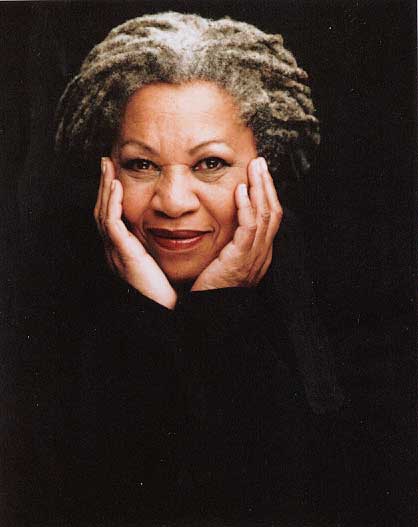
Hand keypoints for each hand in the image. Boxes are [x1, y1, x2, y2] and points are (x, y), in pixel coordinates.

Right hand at [94, 157, 176, 308]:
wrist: (162, 311)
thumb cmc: (165, 290)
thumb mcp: (159, 261)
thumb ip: (159, 245)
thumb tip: (175, 227)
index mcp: (122, 250)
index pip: (112, 216)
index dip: (112, 195)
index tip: (116, 174)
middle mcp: (114, 249)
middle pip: (103, 210)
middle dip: (104, 185)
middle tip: (105, 162)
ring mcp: (116, 252)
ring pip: (104, 213)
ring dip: (106, 188)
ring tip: (108, 167)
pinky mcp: (123, 254)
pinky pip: (113, 225)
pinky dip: (113, 204)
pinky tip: (117, 187)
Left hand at [191, 157, 281, 291]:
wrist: (209, 313)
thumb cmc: (211, 288)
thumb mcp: (224, 261)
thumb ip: (229, 243)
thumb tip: (223, 222)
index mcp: (260, 254)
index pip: (269, 219)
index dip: (266, 195)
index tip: (258, 176)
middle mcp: (262, 254)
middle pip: (272, 212)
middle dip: (267, 185)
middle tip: (260, 163)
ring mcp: (254, 257)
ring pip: (265, 216)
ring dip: (260, 189)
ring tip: (255, 168)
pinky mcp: (241, 259)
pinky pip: (249, 228)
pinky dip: (247, 207)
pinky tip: (242, 191)